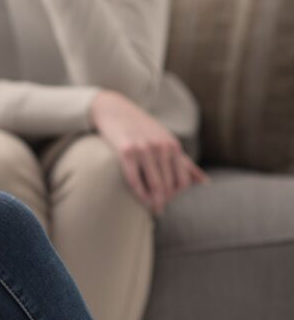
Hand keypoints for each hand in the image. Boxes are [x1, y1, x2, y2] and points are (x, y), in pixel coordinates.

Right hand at [90, 90, 207, 214]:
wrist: (114, 109)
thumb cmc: (141, 128)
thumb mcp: (165, 140)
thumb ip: (184, 162)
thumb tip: (205, 183)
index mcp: (172, 146)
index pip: (182, 181)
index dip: (177, 195)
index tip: (169, 200)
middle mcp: (161, 147)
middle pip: (168, 185)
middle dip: (164, 200)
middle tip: (159, 209)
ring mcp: (143, 149)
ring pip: (154, 185)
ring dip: (154, 201)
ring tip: (151, 208)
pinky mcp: (126, 151)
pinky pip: (135, 180)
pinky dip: (139, 193)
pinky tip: (140, 199)